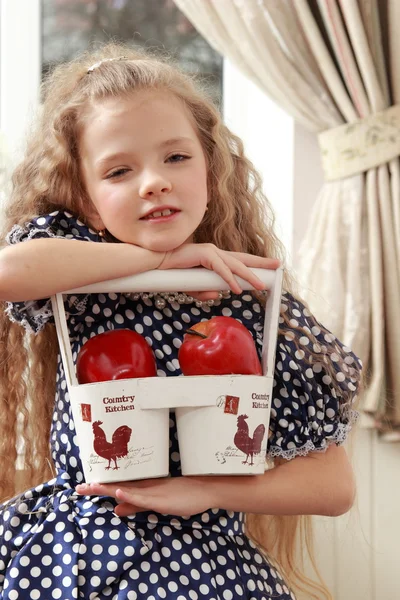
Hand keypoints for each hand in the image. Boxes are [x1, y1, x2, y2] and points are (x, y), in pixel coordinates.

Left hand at [75, 476, 216, 517]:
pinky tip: (120, 492)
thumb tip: (116, 509)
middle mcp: (145, 486)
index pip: (117, 487)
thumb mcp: (155, 503)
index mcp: (143, 488)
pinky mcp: (160, 498)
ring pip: (126, 489)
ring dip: (108, 488)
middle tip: (78, 488)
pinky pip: (143, 497)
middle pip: (117, 486)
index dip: (100, 487)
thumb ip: (136, 506)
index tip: (84, 487)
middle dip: (98, 487)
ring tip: (92, 486)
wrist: (204, 489)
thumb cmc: (183, 496)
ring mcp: (152, 491)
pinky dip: (130, 494)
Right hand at [158, 243, 279, 295]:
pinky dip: (229, 278)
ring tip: (260, 285)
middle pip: (243, 258)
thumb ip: (205, 292)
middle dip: (261, 262)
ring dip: (248, 275)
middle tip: (278, 266)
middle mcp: (215, 253)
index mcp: (215, 259)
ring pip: (235, 264)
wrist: (156, 264)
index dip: (256, 263)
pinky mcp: (203, 254)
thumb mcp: (192, 288)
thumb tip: (219, 295)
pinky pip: (220, 269)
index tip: (272, 266)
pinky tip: (236, 288)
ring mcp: (210, 251)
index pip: (239, 261)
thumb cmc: (173, 274)